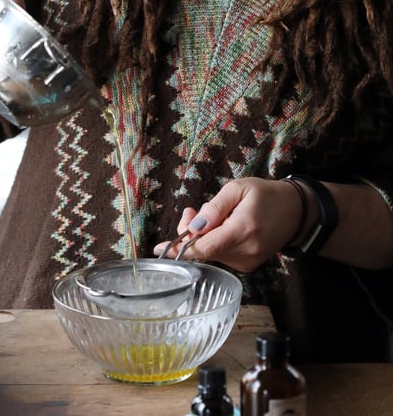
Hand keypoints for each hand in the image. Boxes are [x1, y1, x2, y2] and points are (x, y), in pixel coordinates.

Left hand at [154, 178, 303, 272]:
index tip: (160, 248)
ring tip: (211, 215)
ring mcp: (248, 262)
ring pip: (211, 253)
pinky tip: (221, 228)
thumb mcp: (239, 189)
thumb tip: (194, 226)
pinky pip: (221, 255)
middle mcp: (245, 252)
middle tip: (191, 210)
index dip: (180, 249)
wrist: (296, 212)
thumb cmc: (266, 195)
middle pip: (204, 251)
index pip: (204, 248)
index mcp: (243, 231)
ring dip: (202, 237)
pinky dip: (214, 243)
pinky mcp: (248, 266)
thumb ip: (214, 207)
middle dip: (190, 233)